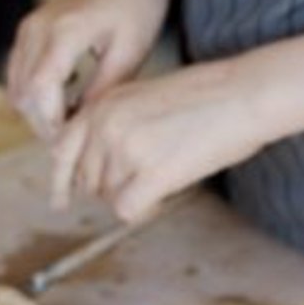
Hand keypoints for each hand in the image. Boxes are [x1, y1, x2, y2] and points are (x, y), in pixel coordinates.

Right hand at [6, 0, 176, 138]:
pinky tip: (68, 108)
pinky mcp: (29, 32)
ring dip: (40, 114)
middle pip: (24, 96)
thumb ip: (104, 90)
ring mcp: (28, 29)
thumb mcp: (130, 53)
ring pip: (18, 89)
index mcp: (63, 32)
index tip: (75, 145)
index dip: (53, 126)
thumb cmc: (138, 6)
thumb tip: (83, 128)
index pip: (40, 93)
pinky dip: (37, 98)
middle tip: (78, 145)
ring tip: (76, 130)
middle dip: (47, 126)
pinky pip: (21, 76)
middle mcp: (37, 29)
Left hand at [48, 58, 267, 220]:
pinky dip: (145, 209)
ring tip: (164, 180)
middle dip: (111, 188)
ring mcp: (125, 149)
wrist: (243, 95)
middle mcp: (105, 125)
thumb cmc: (208, 96)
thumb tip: (104, 163)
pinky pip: (128, 210)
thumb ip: (116, 123)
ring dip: (134, 196)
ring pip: (109, 197)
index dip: (61, 180)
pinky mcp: (150, 173)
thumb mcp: (145, 97)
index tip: (60, 202)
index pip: (63, 150)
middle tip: (142, 184)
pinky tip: (164, 197)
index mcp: (103, 104)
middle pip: (88, 180)